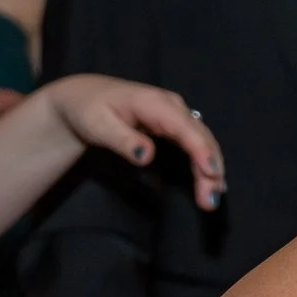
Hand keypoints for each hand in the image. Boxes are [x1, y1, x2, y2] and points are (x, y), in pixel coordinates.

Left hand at [42, 75, 226, 210]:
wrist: (85, 97)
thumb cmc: (88, 110)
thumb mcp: (97, 124)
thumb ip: (123, 140)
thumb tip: (146, 156)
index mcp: (155, 103)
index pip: (186, 128)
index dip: (202, 150)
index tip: (212, 172)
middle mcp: (173, 107)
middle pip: (201, 138)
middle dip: (211, 168)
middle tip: (210, 199)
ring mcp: (177, 115)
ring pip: (203, 142)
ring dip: (211, 169)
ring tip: (212, 197)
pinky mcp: (175, 125)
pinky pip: (196, 144)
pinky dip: (205, 162)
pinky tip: (211, 180)